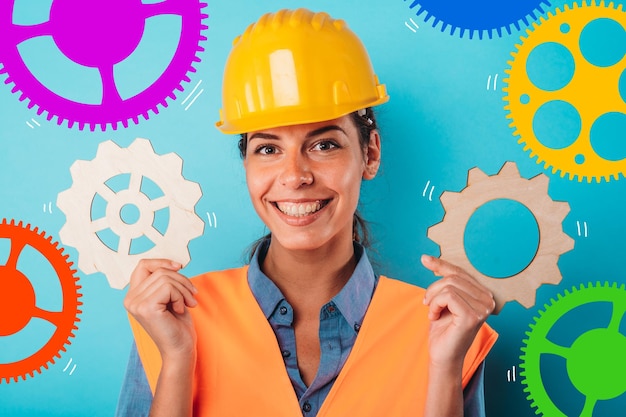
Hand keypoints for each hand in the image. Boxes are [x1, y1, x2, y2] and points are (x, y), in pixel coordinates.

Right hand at [124, 259, 197, 360]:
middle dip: (181, 280)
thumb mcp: (170, 297)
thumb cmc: (177, 325)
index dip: (162, 261)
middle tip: (191, 296)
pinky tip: (181, 310)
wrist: (180, 349)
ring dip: (183, 289)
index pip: (143, 265)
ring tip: (188, 303)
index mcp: (133, 295)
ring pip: (166, 277)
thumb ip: (165, 281)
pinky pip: (168, 287)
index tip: (179, 267)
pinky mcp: (146, 307)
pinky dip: (180, 296)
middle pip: (159, 271)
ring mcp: (135, 303)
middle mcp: (130, 299)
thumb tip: (175, 264)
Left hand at [421, 255, 494, 369]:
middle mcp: (488, 300)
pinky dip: (435, 305)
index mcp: (483, 295)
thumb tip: (428, 259)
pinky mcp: (473, 316)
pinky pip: (447, 296)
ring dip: (433, 299)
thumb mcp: (442, 299)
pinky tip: (435, 316)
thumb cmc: (443, 329)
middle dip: (434, 289)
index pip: (460, 272)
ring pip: (449, 286)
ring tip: (433, 312)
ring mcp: (483, 309)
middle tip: (428, 304)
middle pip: (453, 277)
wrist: (442, 355)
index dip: (441, 264)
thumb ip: (443, 280)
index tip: (424, 259)